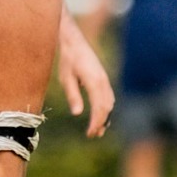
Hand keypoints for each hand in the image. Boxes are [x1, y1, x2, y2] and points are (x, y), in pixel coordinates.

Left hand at [57, 12, 114, 137]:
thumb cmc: (67, 60)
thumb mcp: (66, 78)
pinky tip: (101, 115)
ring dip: (106, 116)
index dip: (96, 123)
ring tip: (98, 129)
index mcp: (94, 82)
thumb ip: (73, 95)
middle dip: (101, 123)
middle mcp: (103, 81)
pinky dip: (107, 108)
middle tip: (93, 135)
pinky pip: (109, 96)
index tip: (90, 134)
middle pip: (107, 108)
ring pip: (110, 102)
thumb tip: (77, 113)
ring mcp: (105, 79)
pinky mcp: (103, 78)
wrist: (74, 42)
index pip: (99, 108)